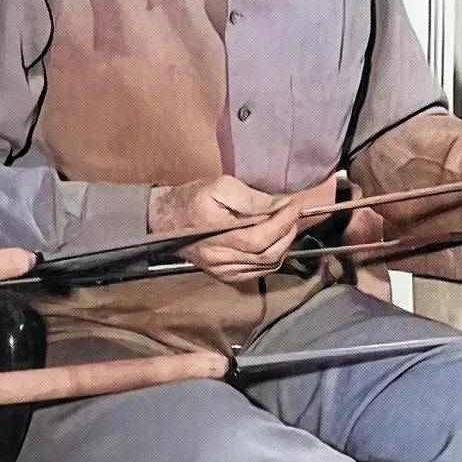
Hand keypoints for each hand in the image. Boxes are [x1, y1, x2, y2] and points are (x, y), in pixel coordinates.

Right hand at [147, 174, 336, 283]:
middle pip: (267, 254)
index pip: (261, 236)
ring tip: (286, 226)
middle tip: (293, 214)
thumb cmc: (192, 199)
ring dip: (283, 245)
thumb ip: (250, 198)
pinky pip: (257, 273)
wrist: (166, 220)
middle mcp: (220, 258)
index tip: (295, 205)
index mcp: (216, 233)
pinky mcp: (224, 275)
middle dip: (287, 233)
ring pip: (265, 266)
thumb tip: (279, 204)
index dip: (283, 222)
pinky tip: (274, 243)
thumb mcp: (219, 186)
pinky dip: (272, 259)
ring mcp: (222, 270)